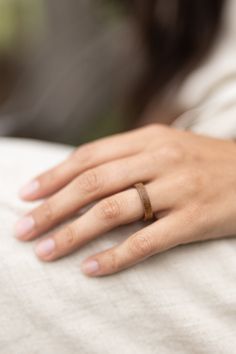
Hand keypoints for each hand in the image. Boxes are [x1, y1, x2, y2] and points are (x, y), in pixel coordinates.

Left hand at [15, 124, 235, 275]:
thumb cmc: (202, 161)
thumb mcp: (164, 147)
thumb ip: (127, 157)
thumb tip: (82, 176)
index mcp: (148, 139)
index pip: (89, 156)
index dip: (54, 176)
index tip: (26, 195)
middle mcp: (159, 159)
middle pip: (93, 183)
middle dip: (52, 207)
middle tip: (24, 229)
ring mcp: (178, 189)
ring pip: (113, 211)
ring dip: (74, 233)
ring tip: (46, 251)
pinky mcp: (195, 218)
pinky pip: (147, 240)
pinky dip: (116, 256)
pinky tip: (91, 268)